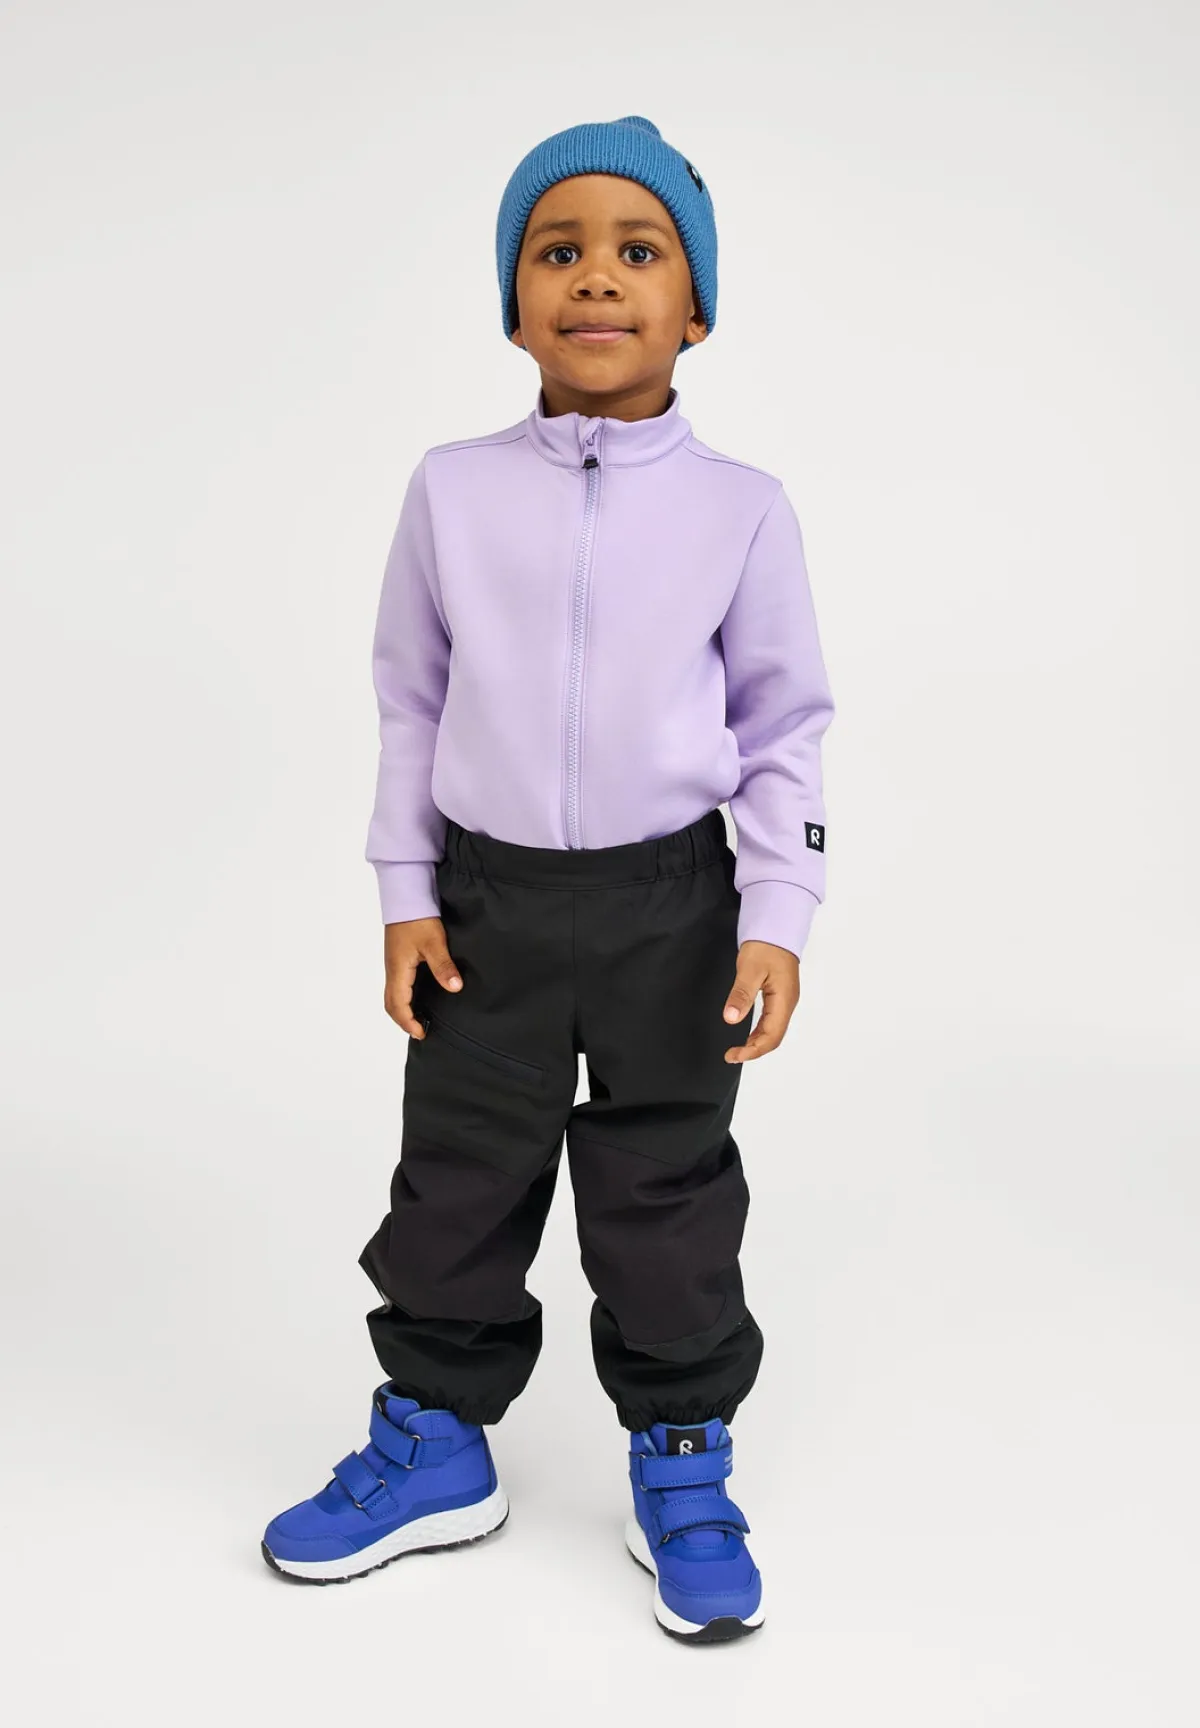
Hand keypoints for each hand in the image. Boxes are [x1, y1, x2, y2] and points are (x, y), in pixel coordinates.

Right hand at [383, 916, 461, 1036]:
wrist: (405, 895)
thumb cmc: (417, 917)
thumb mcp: (434, 942)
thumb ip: (443, 966)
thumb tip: (454, 988)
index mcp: (398, 970)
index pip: (398, 1005)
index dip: (408, 1022)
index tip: (421, 1033)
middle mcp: (392, 969)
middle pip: (390, 1003)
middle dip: (403, 1020)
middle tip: (420, 1030)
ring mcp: (393, 963)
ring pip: (392, 994)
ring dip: (402, 1009)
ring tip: (418, 1018)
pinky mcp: (398, 957)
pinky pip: (397, 984)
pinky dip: (404, 997)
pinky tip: (418, 996)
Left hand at [721, 940, 799, 1061]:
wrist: (777, 927)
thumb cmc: (766, 945)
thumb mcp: (750, 969)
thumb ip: (741, 994)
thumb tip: (731, 1019)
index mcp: (784, 1000)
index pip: (771, 1036)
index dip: (753, 1050)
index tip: (733, 1055)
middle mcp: (788, 1003)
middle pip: (774, 1037)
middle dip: (754, 1050)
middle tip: (732, 1056)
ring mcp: (785, 1000)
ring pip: (774, 1030)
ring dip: (757, 1043)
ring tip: (738, 1050)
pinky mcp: (780, 995)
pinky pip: (772, 1021)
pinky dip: (760, 1032)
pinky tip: (748, 1034)